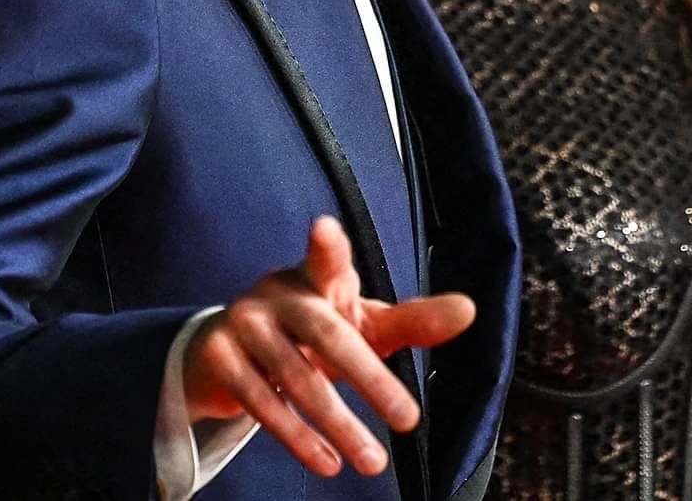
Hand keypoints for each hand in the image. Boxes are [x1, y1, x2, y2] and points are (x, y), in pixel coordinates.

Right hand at [182, 215, 474, 477]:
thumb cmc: (315, 329)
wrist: (229, 348)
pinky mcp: (222, 360)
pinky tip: (329, 462)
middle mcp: (279, 294)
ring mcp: (246, 324)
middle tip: (410, 419)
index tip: (325, 229)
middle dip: (370, 379)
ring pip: (299, 379)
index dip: (327, 246)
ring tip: (374, 461)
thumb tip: (470, 310)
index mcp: (317, 277)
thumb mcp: (361, 322)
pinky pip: (263, 404)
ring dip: (339, 424)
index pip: (326, 259)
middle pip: (328, 336)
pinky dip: (299, 438)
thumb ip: (413, 320)